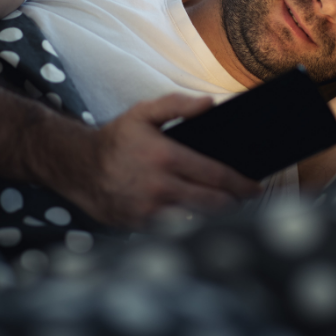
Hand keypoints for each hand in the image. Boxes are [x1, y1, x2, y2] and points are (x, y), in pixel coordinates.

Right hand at [64, 94, 261, 228]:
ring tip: (225, 207)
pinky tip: (196, 216)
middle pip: (213, 204)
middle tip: (244, 198)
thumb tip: (210, 104)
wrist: (79, 167)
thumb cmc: (116, 139)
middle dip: (234, 203)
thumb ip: (178, 104)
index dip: (241, 184)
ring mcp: (149, 211)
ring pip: (197, 222)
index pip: (216, 175)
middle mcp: (159, 188)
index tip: (256, 187)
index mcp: (165, 158)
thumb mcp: (143, 113)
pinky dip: (190, 225)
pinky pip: (175, 231)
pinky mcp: (140, 227)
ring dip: (215, 217)